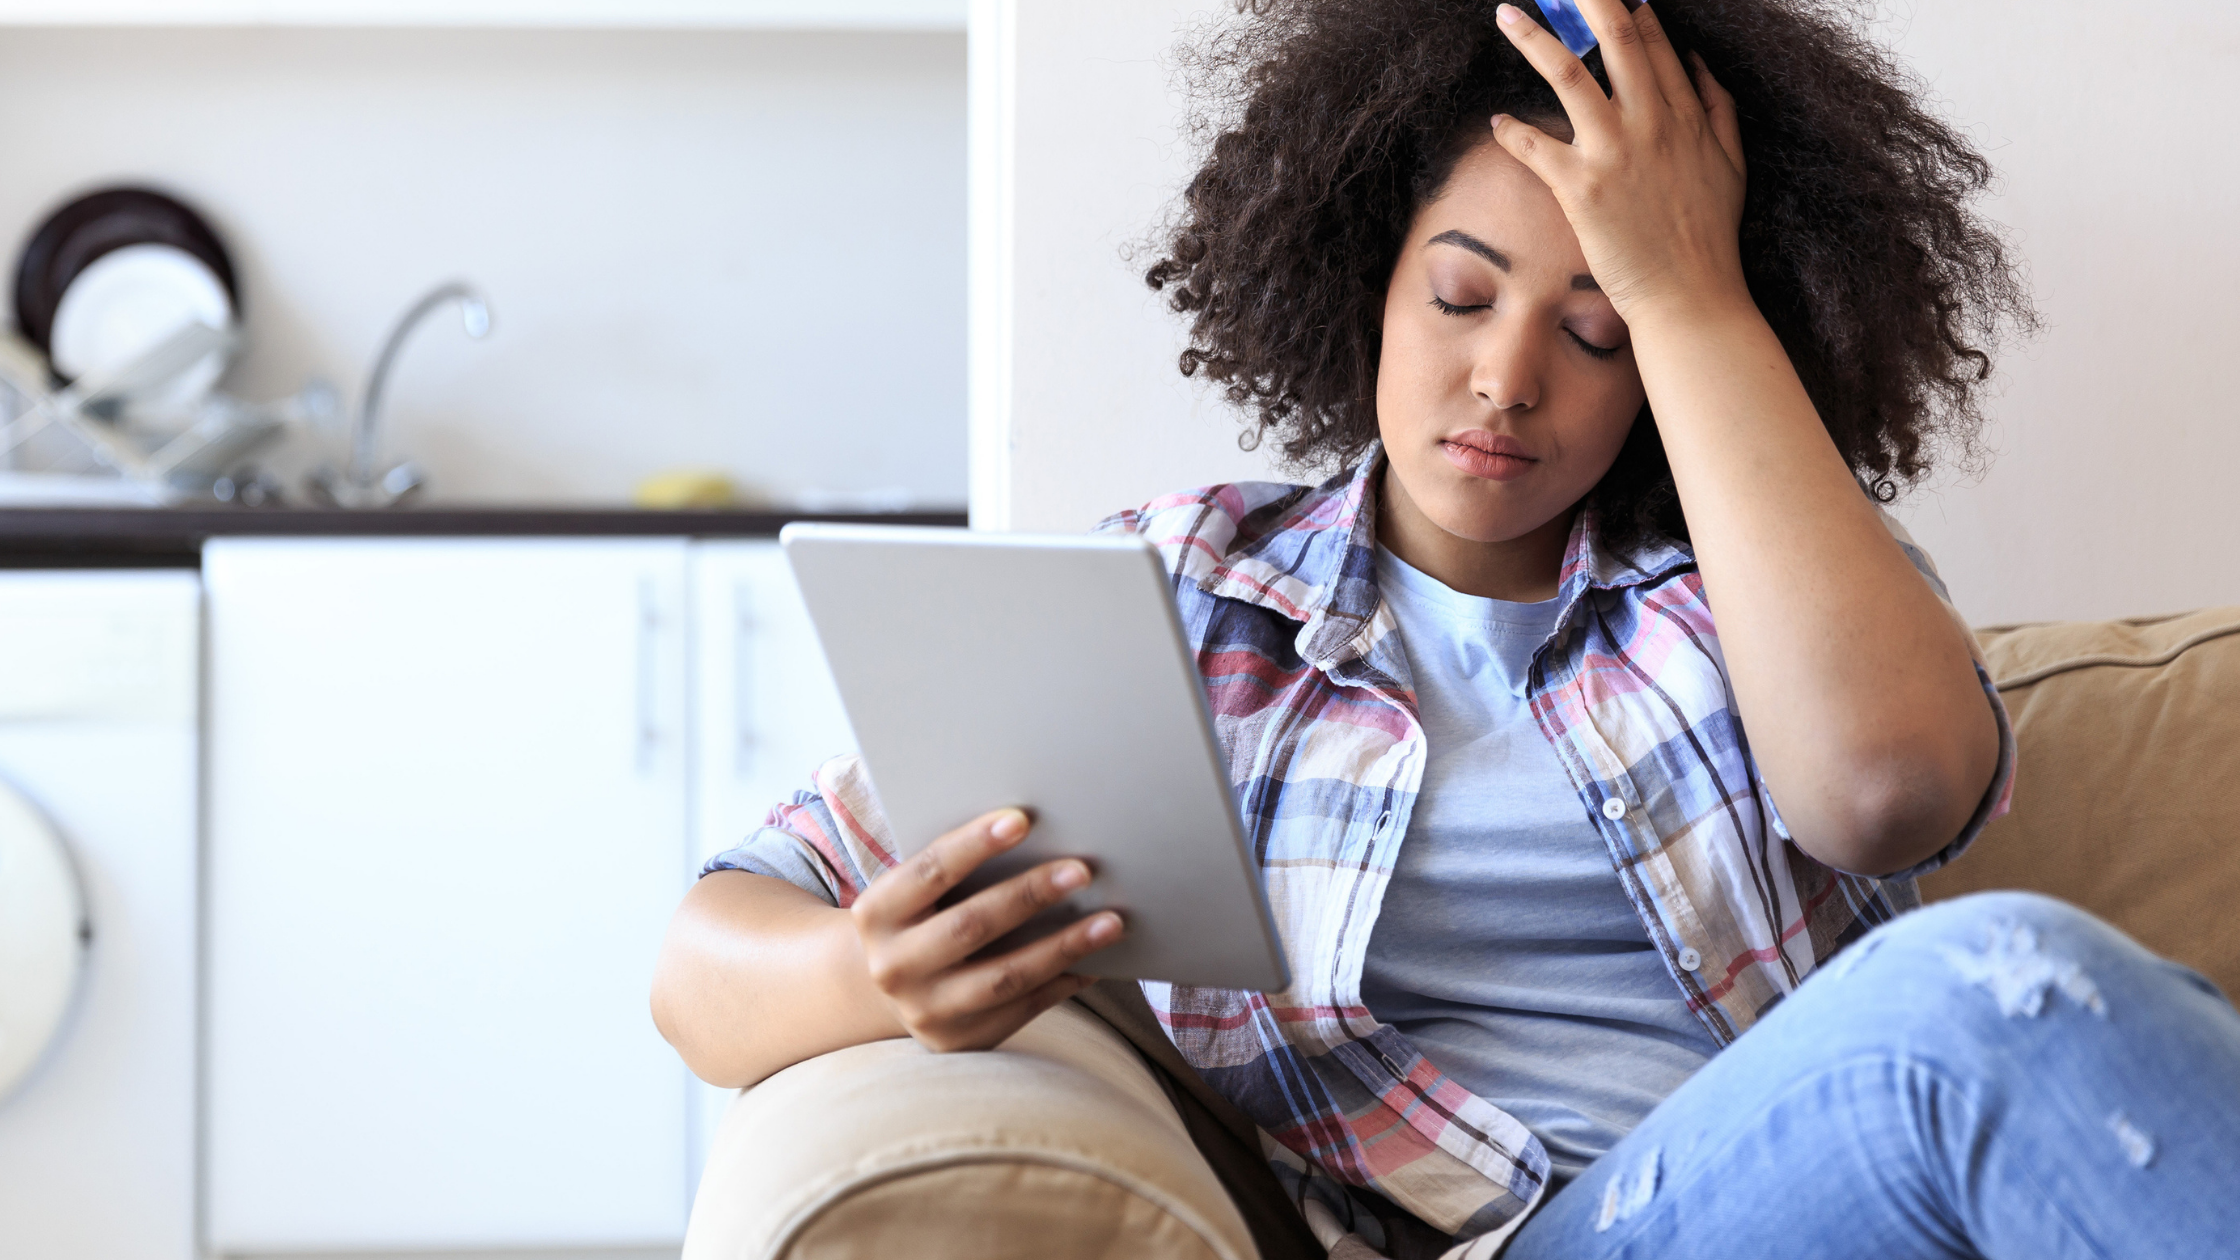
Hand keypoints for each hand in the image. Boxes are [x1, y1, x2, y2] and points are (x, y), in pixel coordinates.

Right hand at [851, 807, 1124, 1052]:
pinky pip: (1023, 1008)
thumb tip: (1039, 836)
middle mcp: (893, 966)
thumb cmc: (922, 914)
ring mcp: (925, 1010)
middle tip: (1082, 870)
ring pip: (1005, 976)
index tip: (1022, 819)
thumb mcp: (918, 890)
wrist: (891, 984)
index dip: (974, 844)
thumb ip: (958, 868)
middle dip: (1030, 894)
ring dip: (1064, 946)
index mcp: (876, 914)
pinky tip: (1097, 960)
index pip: (929, 871)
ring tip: (1111, 922)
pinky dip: (1064, 981)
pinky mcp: (960, 1039)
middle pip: (971, 925)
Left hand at [1490, 1, 1748, 322]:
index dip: (1629, 11)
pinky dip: (1512, 130)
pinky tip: (1498, 122)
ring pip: (1567, 73)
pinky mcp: (1580, 187)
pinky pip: (1535, 145)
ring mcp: (1613, 151)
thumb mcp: (1733, 163)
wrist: (1691, 296)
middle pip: (1615, 38)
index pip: (1653, 44)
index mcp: (1685, 114)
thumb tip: (1699, 61)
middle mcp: (1650, 121)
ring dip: (1532, 38)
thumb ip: (1718, 107)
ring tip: (1506, 14)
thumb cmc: (1710, 237)